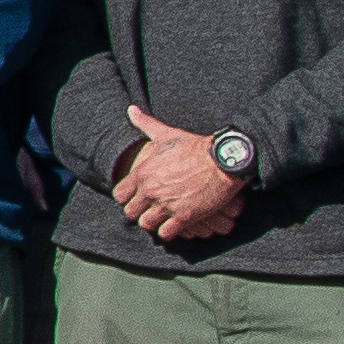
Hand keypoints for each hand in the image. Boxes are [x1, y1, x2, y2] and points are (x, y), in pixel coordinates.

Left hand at [109, 102, 249, 246]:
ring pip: (147, 224)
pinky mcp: (185, 216)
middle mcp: (151, 190)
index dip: (127, 198)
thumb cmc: (195, 146)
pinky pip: (166, 233)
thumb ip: (145, 124)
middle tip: (149, 210)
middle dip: (139, 212)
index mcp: (143, 172)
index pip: (120, 195)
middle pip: (131, 213)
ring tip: (162, 219)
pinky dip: (169, 232)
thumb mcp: (166, 133)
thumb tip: (130, 109)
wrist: (224, 160)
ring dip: (153, 223)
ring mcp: (167, 204)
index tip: (136, 197)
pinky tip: (175, 225)